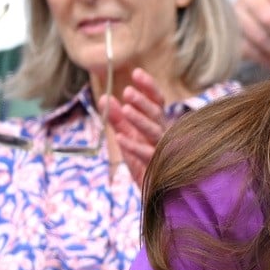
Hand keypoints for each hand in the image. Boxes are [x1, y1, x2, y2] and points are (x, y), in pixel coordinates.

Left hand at [103, 68, 168, 187]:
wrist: (157, 196)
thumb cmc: (145, 163)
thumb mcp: (128, 138)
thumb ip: (118, 119)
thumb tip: (105, 98)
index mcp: (159, 125)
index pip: (157, 102)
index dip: (148, 87)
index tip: (136, 73)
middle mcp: (164, 135)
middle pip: (157, 114)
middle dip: (143, 102)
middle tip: (127, 91)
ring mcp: (163, 151)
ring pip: (154, 131)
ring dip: (139, 120)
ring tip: (126, 108)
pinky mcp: (158, 168)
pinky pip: (146, 154)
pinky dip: (133, 146)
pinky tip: (120, 138)